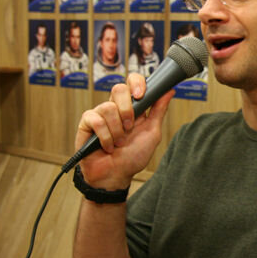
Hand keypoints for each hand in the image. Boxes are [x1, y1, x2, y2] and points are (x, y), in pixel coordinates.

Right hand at [74, 73, 173, 189]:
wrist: (116, 176)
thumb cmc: (133, 156)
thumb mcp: (152, 132)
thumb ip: (159, 110)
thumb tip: (170, 90)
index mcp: (132, 106)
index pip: (132, 81)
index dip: (137, 83)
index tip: (142, 95)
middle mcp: (115, 107)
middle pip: (119, 88)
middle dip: (127, 110)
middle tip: (130, 127)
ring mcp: (100, 114)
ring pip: (108, 107)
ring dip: (117, 130)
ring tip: (119, 143)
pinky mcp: (86, 123)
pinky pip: (96, 120)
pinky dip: (105, 136)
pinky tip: (107, 146)